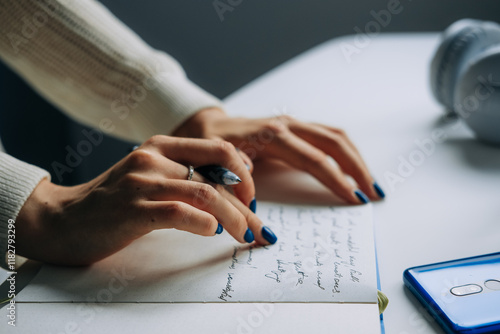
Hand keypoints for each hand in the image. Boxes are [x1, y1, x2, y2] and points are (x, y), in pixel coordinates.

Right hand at [16, 136, 275, 265]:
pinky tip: (214, 232)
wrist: (62, 220)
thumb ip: (185, 177)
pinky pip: (180, 212)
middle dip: (247, 205)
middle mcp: (153, 158)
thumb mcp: (150, 178)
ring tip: (246, 235)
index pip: (220, 150)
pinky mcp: (133, 209)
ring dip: (235, 218)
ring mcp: (142, 182)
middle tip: (260, 227)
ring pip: (206, 194)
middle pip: (218, 177)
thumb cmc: (113, 203)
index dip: (244, 175)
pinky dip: (205, 223)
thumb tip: (232, 192)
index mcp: (161, 145)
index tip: (252, 198)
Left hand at [174, 108, 384, 203]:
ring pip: (335, 136)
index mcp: (271, 135)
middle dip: (357, 169)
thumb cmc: (209, 145)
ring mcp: (292, 124)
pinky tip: (352, 169)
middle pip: (334, 143)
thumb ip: (232, 173)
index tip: (353, 199)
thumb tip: (250, 185)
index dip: (336, 179)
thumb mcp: (215, 161)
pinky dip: (345, 152)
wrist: (205, 126)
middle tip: (373, 194)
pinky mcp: (294, 128)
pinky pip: (327, 136)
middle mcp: (287, 125)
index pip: (313, 159)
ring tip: (371, 184)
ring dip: (356, 159)